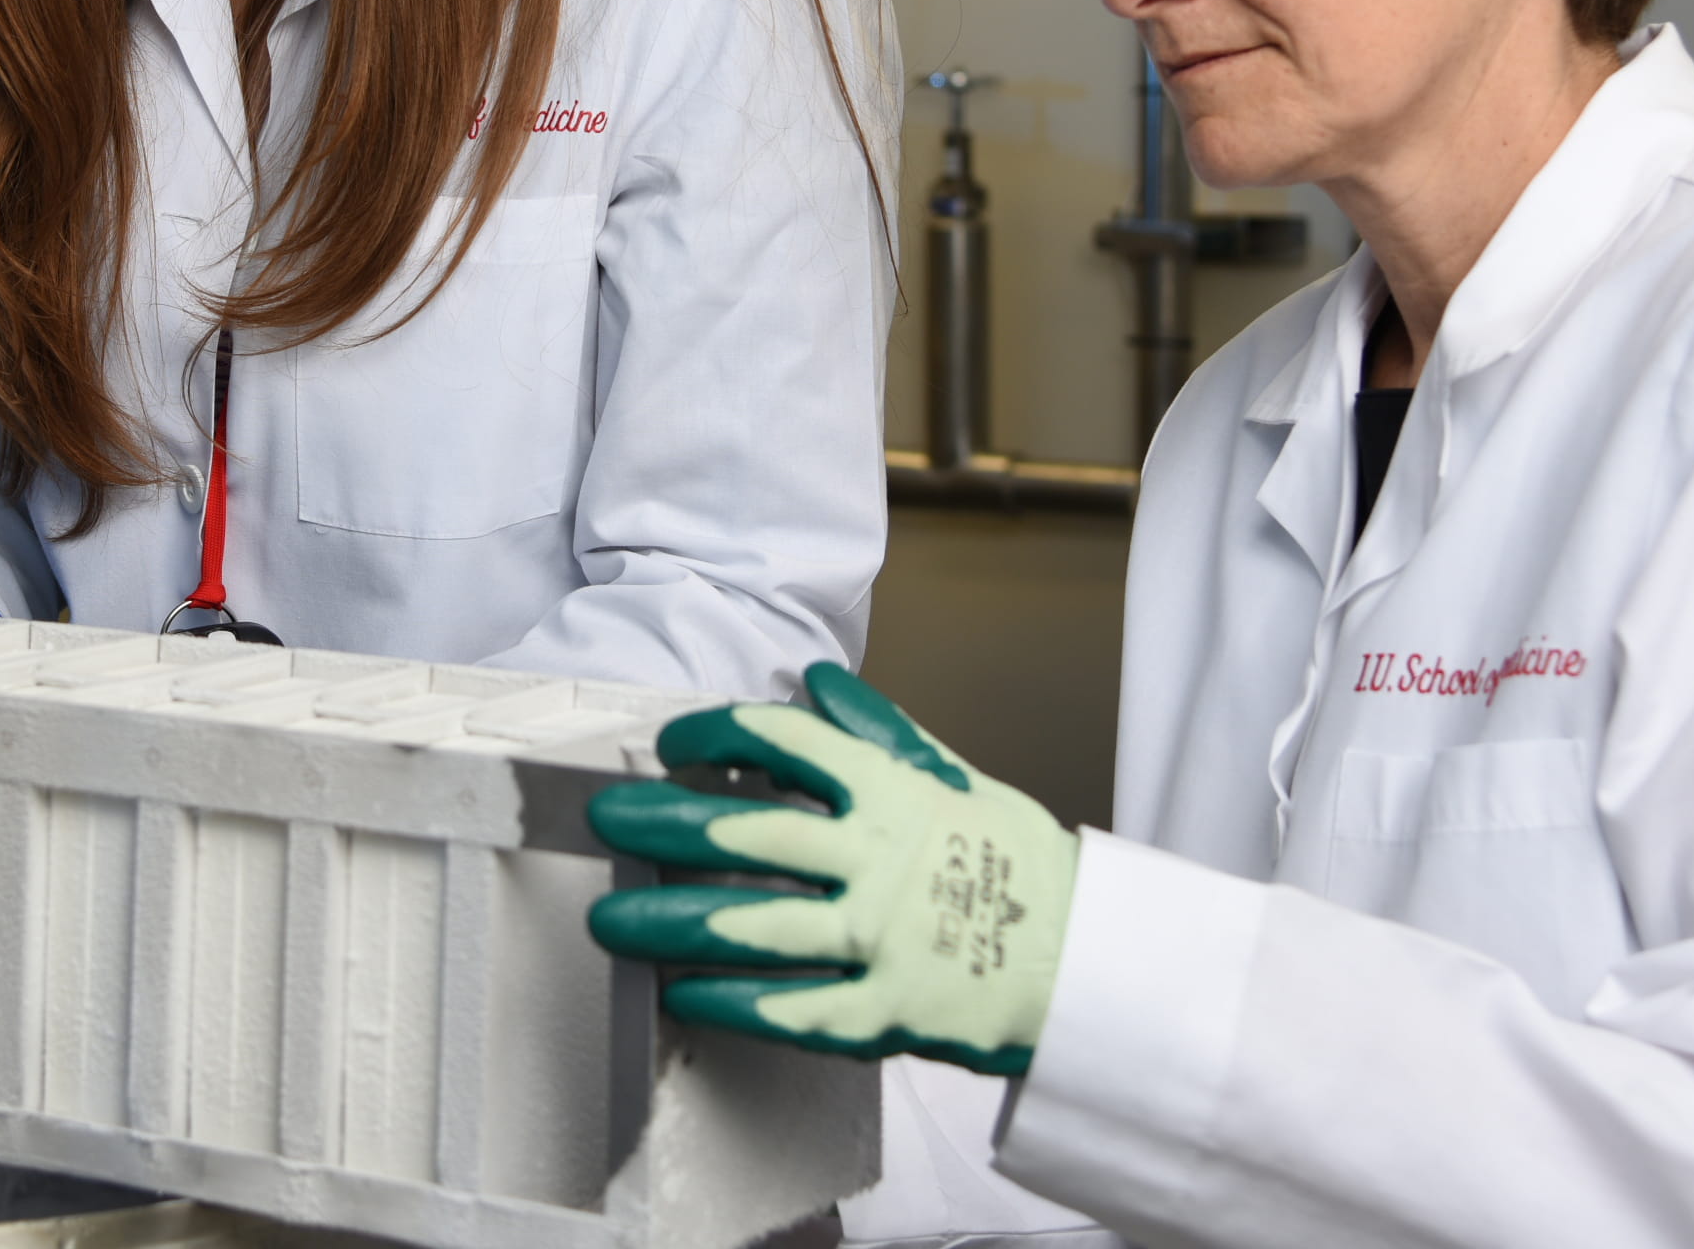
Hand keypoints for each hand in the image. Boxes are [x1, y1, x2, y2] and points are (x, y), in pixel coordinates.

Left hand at [586, 662, 1074, 1076]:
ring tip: (608, 919)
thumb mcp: (954, 779)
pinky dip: (732, 1003)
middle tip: (604, 818)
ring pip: (755, 925)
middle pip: (751, 831)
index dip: (718, 734)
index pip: (788, 742)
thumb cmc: (1015, 864)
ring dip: (671, 920)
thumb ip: (879, 731)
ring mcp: (882, 939)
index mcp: (895, 792)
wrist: (1089, 960)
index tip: (671, 743)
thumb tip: (812, 683)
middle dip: (666, 823)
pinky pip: (794, 1009)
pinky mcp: (887, 1012)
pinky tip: (681, 995)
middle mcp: (880, 860)